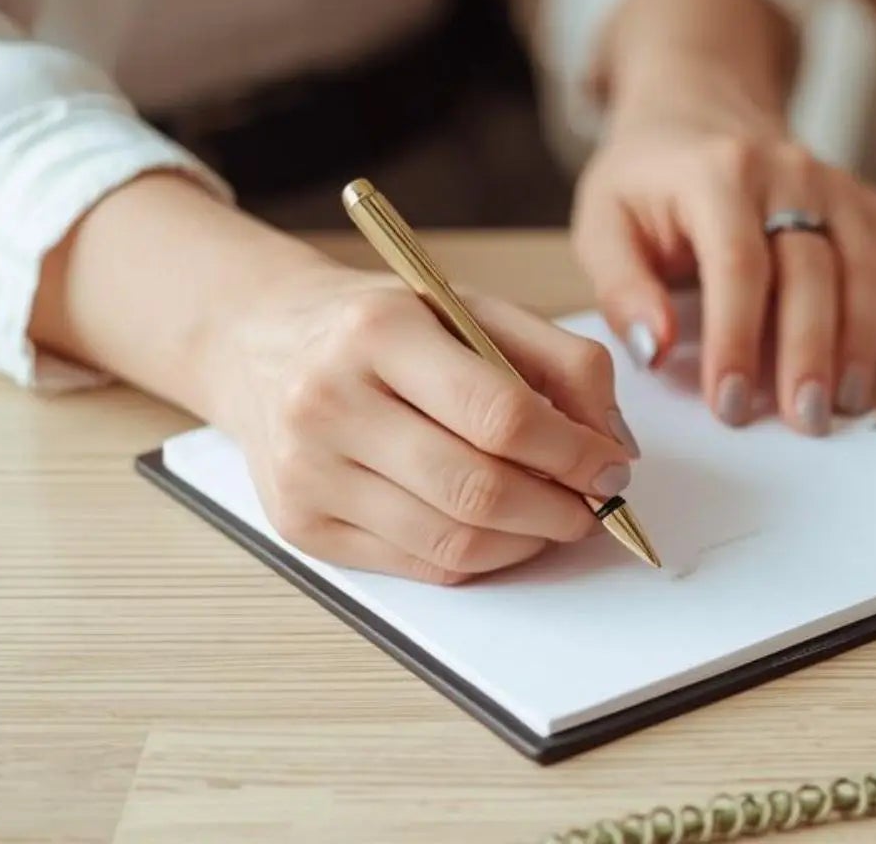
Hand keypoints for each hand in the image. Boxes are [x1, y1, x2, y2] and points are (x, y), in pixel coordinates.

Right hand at [200, 263, 635, 584]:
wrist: (261, 344)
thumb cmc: (384, 327)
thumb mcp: (473, 310)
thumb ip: (560, 362)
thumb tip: (614, 445)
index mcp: (378, 332)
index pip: (500, 414)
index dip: (573, 452)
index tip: (613, 466)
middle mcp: (329, 403)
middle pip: (477, 488)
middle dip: (560, 508)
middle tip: (597, 504)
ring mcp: (308, 473)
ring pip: (451, 542)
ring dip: (528, 541)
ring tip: (559, 517)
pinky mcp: (300, 527)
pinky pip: (417, 566)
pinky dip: (481, 559)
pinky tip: (505, 531)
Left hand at [572, 114, 875, 436]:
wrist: (700, 105)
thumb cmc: (648, 177)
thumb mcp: (603, 222)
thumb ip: (623, 287)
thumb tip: (654, 350)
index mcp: (717, 172)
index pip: (737, 264)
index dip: (737, 339)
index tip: (730, 404)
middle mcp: (786, 170)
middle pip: (812, 271)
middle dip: (809, 354)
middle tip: (803, 420)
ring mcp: (833, 183)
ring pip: (864, 267)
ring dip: (860, 343)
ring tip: (844, 404)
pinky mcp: (861, 200)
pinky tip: (865, 364)